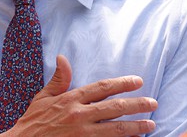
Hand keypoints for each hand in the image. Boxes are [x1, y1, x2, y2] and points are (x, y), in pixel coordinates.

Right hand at [3, 55, 156, 135]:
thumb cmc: (32, 122)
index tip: (138, 81)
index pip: (102, 88)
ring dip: (135, 127)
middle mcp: (79, 115)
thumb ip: (58, 80)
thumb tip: (62, 57)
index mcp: (70, 99)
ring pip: (115, 129)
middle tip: (154, 103)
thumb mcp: (42, 98)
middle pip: (114, 108)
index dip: (122, 83)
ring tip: (151, 124)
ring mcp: (81, 134)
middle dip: (137, 105)